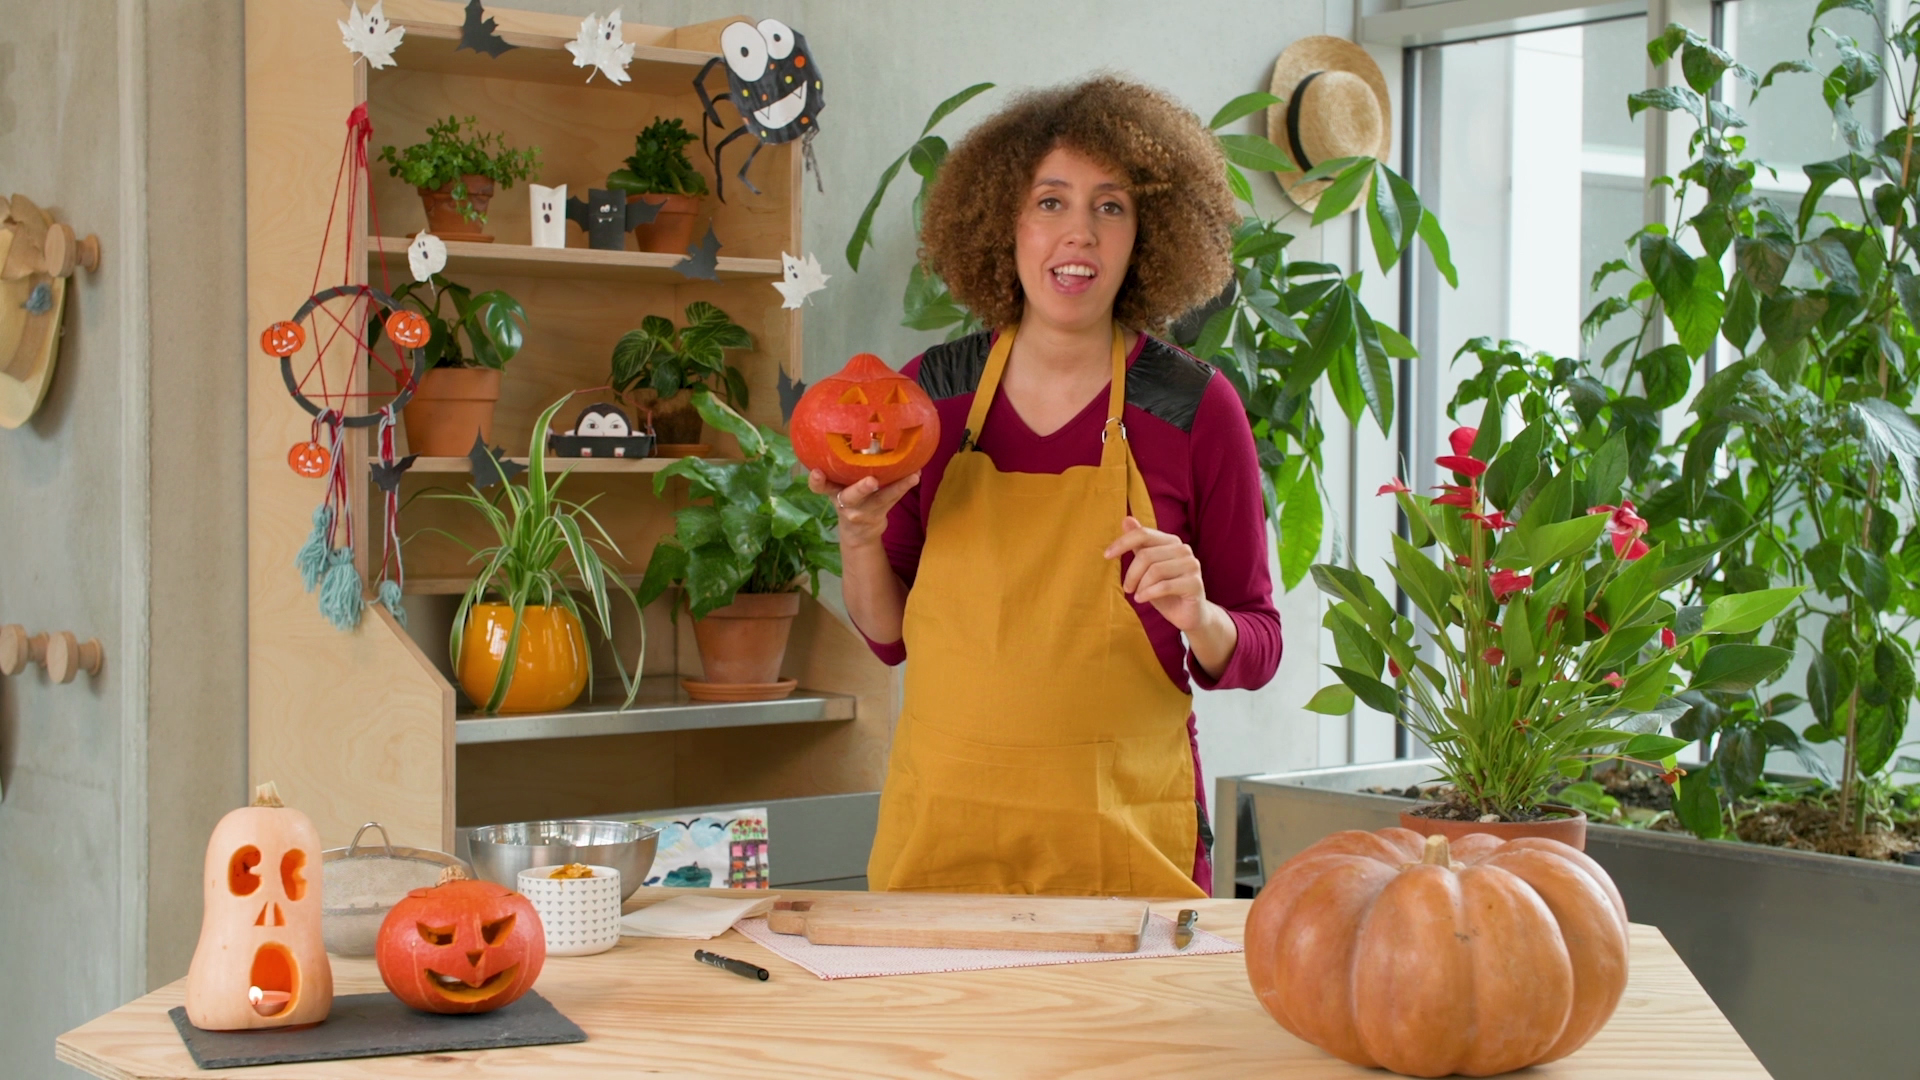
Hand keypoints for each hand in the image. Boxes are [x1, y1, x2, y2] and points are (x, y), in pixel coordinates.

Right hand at [810, 470, 920, 548]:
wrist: (859, 532)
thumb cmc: (849, 498)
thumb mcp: (838, 485)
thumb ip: (839, 465)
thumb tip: (854, 426)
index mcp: (833, 491)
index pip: (820, 487)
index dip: (816, 481)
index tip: (815, 472)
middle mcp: (847, 503)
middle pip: (851, 496)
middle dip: (861, 488)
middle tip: (872, 481)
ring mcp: (865, 511)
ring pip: (881, 499)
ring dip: (897, 487)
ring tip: (912, 477)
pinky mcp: (880, 515)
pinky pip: (894, 499)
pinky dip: (905, 485)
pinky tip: (916, 474)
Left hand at [1105, 516, 1206, 630]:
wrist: (1188, 614)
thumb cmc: (1165, 591)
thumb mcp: (1147, 567)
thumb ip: (1139, 544)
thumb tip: (1126, 519)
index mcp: (1171, 541)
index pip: (1143, 534)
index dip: (1123, 543)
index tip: (1106, 555)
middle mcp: (1183, 549)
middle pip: (1146, 555)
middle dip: (1132, 574)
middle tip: (1127, 588)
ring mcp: (1192, 565)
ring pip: (1155, 571)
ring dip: (1141, 586)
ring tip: (1137, 595)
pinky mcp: (1195, 583)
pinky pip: (1164, 586)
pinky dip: (1148, 593)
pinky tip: (1142, 599)